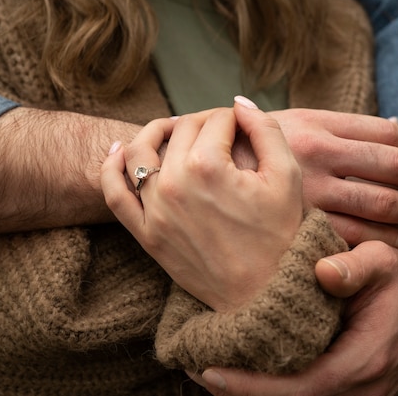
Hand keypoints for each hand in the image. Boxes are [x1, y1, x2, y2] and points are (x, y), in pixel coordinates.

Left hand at [101, 97, 302, 311]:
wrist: (263, 294)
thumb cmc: (280, 236)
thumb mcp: (286, 177)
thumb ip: (265, 129)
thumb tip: (239, 103)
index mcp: (208, 167)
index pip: (217, 121)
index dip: (234, 118)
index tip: (243, 127)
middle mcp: (174, 184)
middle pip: (181, 130)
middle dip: (203, 122)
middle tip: (220, 131)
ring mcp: (155, 210)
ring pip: (139, 151)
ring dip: (155, 131)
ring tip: (171, 128)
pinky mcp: (145, 234)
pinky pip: (113, 194)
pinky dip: (111, 167)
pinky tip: (120, 151)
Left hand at [192, 243, 397, 395]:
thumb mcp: (384, 261)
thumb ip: (357, 267)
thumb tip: (325, 273)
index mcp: (366, 361)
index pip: (301, 387)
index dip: (254, 386)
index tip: (211, 371)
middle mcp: (364, 388)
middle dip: (243, 393)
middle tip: (196, 370)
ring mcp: (359, 393)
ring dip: (255, 392)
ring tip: (209, 371)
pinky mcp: (351, 388)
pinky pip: (308, 394)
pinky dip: (273, 388)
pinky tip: (243, 371)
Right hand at [233, 109, 397, 247]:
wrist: (196, 179)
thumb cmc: (246, 149)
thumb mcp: (287, 124)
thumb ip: (338, 125)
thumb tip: (395, 127)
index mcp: (316, 125)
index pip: (389, 134)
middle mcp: (316, 155)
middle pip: (397, 168)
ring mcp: (309, 192)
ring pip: (385, 204)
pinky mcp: (301, 226)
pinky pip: (359, 235)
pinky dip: (392, 239)